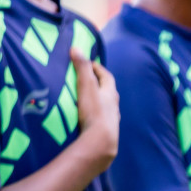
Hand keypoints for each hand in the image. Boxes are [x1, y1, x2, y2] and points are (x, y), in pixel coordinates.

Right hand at [72, 48, 119, 168]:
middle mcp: (114, 106)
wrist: (100, 142)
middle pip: (108, 91)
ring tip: (85, 100)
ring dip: (98, 101)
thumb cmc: (94, 112)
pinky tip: (87, 119)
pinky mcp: (105, 132)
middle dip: (99, 84)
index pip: (107, 76)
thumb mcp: (86, 86)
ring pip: (106, 107)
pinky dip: (95, 116)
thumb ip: (81, 68)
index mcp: (111, 93)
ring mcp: (111, 120)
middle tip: (86, 80)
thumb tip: (76, 48)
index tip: (89, 63)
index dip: (98, 68)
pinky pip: (101, 120)